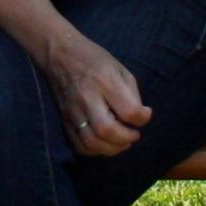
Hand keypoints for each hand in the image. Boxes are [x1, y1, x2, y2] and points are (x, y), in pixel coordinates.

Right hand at [48, 38, 149, 160]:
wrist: (60, 55)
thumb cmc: (94, 59)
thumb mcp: (120, 68)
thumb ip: (132, 94)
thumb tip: (139, 118)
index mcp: (105, 81)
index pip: (128, 111)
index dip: (142, 118)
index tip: (145, 114)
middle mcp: (88, 98)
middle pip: (107, 130)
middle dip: (126, 139)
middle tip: (134, 135)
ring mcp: (73, 111)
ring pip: (91, 142)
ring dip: (111, 149)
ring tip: (122, 142)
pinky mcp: (64, 119)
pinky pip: (78, 145)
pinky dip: (95, 150)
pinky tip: (105, 143)